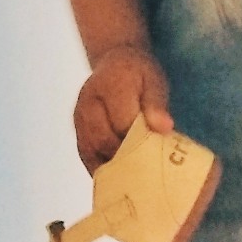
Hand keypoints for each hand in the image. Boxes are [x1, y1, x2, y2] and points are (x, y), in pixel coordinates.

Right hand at [73, 43, 173, 173]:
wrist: (114, 61)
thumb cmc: (139, 74)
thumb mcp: (155, 81)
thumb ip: (157, 104)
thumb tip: (164, 128)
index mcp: (112, 83)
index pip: (122, 120)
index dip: (138, 140)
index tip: (155, 155)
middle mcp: (88, 99)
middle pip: (102, 138)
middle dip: (124, 157)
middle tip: (145, 173)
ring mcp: (79, 115)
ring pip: (91, 149)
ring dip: (111, 166)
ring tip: (132, 180)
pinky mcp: (77, 128)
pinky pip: (85, 152)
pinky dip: (100, 167)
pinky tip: (116, 177)